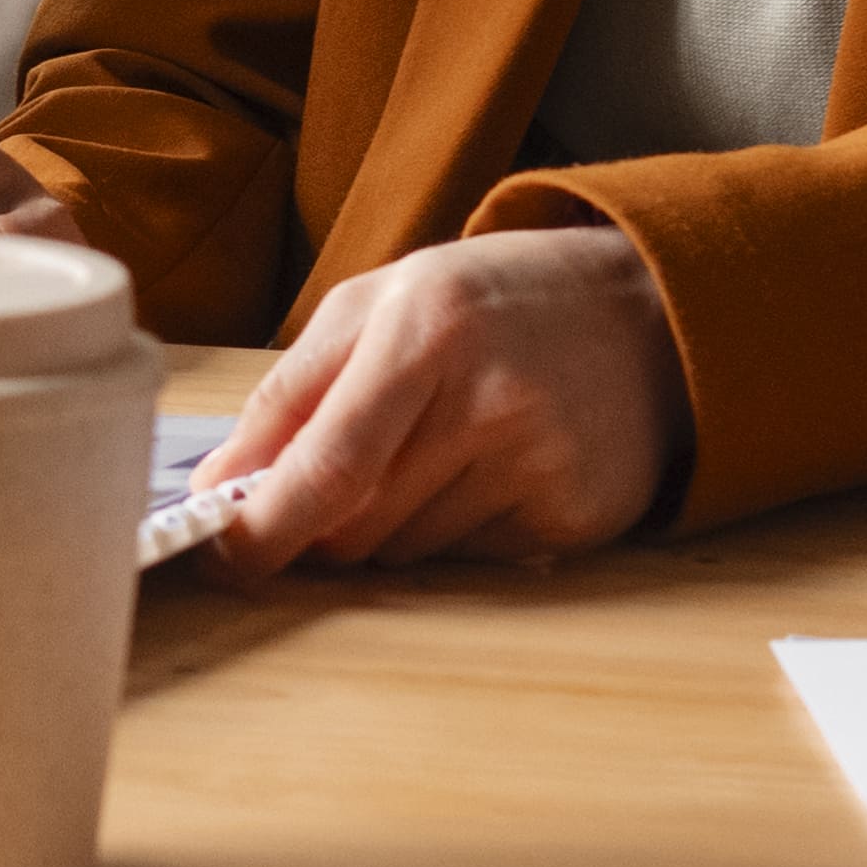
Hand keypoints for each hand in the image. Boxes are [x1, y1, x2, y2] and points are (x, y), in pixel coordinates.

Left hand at [185, 223, 686, 575]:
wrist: (648, 316)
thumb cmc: (495, 304)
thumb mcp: (382, 304)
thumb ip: (289, 391)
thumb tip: (218, 486)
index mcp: (426, 329)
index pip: (326, 463)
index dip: (263, 527)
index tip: (223, 556)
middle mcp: (488, 398)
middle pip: (355, 524)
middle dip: (319, 523)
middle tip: (337, 477)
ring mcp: (538, 463)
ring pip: (404, 551)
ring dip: (391, 523)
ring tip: (438, 448)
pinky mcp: (573, 516)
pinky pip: (467, 562)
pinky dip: (454, 533)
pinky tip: (489, 471)